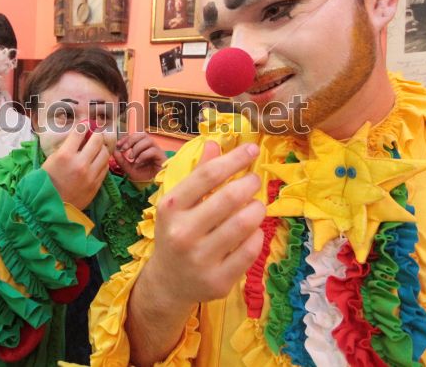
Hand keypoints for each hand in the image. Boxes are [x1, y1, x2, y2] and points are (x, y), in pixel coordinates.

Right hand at [42, 124, 109, 210]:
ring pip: (105, 153)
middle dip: (97, 134)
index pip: (80, 132)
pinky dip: (102, 161)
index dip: (84, 127)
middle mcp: (80, 163)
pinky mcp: (96, 185)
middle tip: (95, 134)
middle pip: (97, 140)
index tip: (85, 126)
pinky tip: (97, 161)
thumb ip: (65, 147)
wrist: (50, 206)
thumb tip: (78, 135)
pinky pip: (105, 167)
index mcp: (65, 155)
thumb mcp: (51, 160)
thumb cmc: (46, 182)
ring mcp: (90, 175)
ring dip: (102, 147)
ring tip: (98, 148)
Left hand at [113, 133, 166, 182]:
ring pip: (148, 140)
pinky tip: (138, 162)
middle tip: (124, 149)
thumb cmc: (142, 175)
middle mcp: (150, 146)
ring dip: (137, 148)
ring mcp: (157, 150)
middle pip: (142, 134)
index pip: (135, 136)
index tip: (118, 144)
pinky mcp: (161, 156)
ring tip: (131, 158)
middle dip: (131, 140)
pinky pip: (153, 150)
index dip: (126, 138)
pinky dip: (143, 155)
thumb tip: (114, 150)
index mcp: (143, 146)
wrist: (152, 185)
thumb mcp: (129, 168)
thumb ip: (121, 160)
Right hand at [143, 141, 264, 306]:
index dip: (234, 158)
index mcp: (171, 208)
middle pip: (229, 198)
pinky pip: (250, 250)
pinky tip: (254, 230)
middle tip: (255, 180)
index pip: (207, 175)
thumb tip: (214, 143)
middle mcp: (182, 233)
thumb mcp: (178, 203)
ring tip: (257, 205)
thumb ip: (198, 174)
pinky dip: (257, 235)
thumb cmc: (176, 233)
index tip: (252, 149)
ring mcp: (200, 259)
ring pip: (244, 224)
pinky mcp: (218, 281)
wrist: (167, 283)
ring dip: (258, 208)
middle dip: (250, 183)